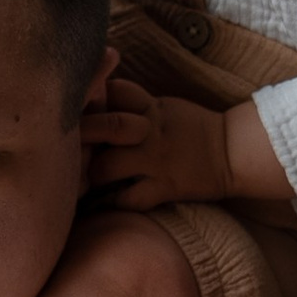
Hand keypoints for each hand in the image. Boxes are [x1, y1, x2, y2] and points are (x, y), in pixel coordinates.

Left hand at [84, 82, 231, 209]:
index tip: (77, 112)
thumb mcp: (161, 105)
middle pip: (104, 126)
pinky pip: (128, 199)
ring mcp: (156, 160)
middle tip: (66, 149)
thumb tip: (94, 100)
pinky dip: (112, 203)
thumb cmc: (190, 128)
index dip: (91, 101)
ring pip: (107, 166)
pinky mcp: (165, 188)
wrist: (230, 153)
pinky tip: (103, 203)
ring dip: (92, 174)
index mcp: (149, 107)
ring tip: (86, 179)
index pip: (111, 92)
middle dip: (81, 136)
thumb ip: (130, 104)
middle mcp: (150, 131)